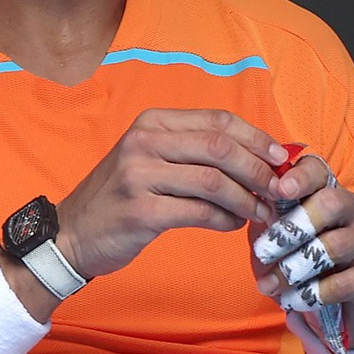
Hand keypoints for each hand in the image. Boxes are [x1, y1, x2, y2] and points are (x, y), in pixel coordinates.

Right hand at [55, 109, 287, 279]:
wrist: (72, 233)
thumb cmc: (122, 197)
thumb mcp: (151, 159)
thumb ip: (195, 152)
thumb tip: (259, 157)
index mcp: (152, 123)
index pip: (218, 120)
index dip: (257, 138)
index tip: (282, 158)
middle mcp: (144, 142)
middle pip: (220, 147)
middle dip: (258, 170)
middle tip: (278, 190)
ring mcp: (139, 176)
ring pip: (214, 181)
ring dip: (247, 199)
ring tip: (261, 212)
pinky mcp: (141, 212)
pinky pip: (199, 212)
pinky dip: (225, 220)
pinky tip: (232, 225)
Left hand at [249, 153, 353, 345]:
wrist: (339, 306)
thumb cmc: (302, 261)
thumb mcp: (278, 237)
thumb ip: (267, 219)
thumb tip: (251, 204)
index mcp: (328, 192)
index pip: (319, 171)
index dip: (300, 177)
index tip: (278, 190)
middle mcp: (353, 209)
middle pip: (331, 202)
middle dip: (293, 227)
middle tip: (264, 251)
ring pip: (334, 245)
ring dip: (295, 267)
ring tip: (269, 285)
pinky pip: (342, 283)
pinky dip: (312, 294)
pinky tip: (293, 301)